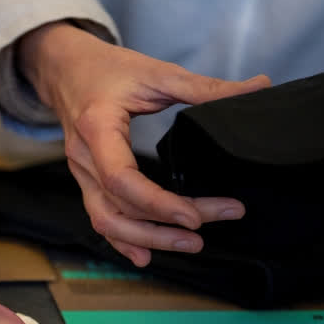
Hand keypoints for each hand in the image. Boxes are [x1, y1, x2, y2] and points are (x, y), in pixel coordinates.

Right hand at [17, 22, 269, 265]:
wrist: (65, 67)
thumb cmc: (107, 69)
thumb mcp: (157, 72)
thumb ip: (206, 87)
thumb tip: (259, 88)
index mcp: (98, 128)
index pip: (122, 179)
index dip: (158, 203)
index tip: (194, 216)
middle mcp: (84, 157)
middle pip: (119, 208)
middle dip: (162, 227)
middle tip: (205, 232)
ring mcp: (81, 173)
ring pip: (107, 220)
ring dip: (147, 239)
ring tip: (189, 244)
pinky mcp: (86, 180)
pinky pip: (100, 216)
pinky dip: (123, 240)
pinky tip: (146, 255)